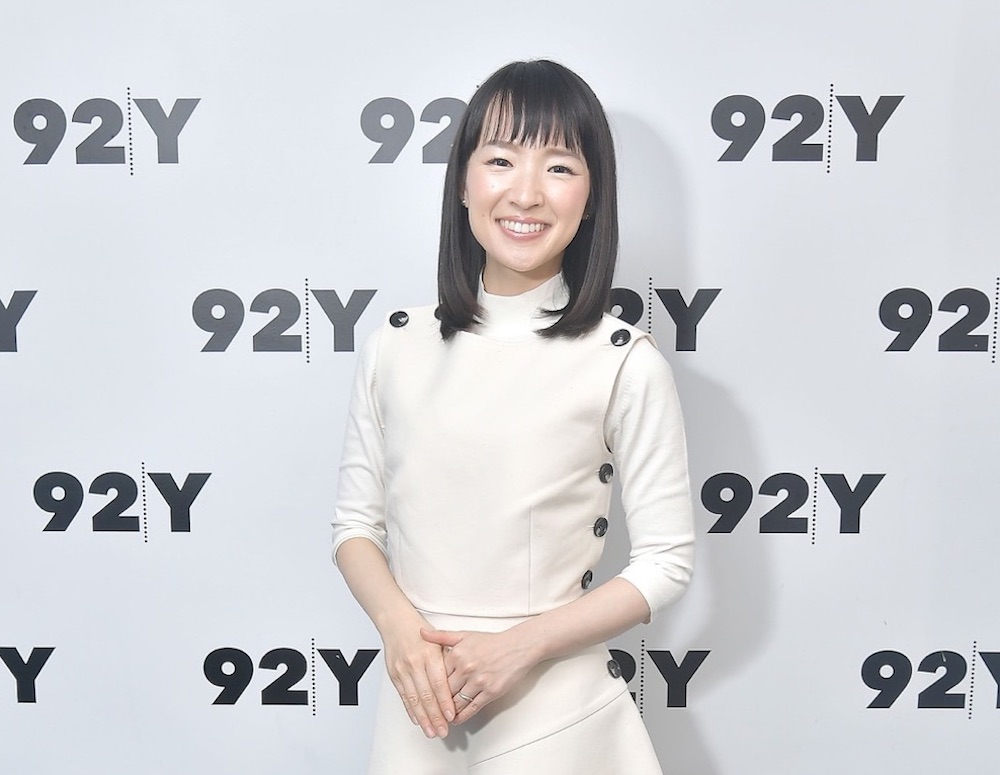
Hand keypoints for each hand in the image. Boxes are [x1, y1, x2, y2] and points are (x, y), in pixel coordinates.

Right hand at [381, 615, 455, 737]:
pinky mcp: (394, 674)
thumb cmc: (420, 631)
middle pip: (426, 695)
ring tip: (431, 731)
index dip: (444, 702)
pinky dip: (410, 710)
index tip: (451, 716)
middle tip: (443, 730)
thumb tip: (461, 684)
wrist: (396, 622)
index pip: (439, 683)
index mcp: (430, 654)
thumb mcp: (439, 641)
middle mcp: (415, 663)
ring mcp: (403, 670)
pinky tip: (417, 720)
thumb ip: (449, 661)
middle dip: (435, 716)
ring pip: (414, 699)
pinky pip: (403, 696)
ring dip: (423, 718)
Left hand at [420, 627, 539, 723]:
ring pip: (457, 702)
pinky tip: (456, 719)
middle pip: (445, 691)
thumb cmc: (491, 642)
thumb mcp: (464, 635)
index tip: (423, 693)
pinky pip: (472, 708)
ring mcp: (479, 681)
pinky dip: (462, 716)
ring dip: (447, 712)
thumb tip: (421, 633)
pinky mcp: (491, 692)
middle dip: (436, 702)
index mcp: (457, 654)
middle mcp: (466, 668)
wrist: (517, 647)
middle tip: (428, 711)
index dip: (429, 686)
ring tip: (440, 718)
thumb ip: (441, 636)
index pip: (436, 675)